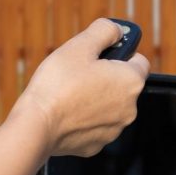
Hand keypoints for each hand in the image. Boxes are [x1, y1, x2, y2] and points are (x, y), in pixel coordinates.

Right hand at [8, 19, 149, 157]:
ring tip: (70, 93)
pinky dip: (84, 118)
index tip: (101, 55)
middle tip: (79, 73)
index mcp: (131, 82)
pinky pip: (95, 125)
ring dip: (96, 98)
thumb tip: (117, 30)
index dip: (121, 54)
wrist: (36, 126)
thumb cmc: (58, 84)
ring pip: (109, 106)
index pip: (139, 61)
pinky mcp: (97, 144)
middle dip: (106, 77)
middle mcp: (130, 108)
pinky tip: (66, 112)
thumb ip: (104, 31)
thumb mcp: (80, 45)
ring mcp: (114, 129)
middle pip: (123, 85)